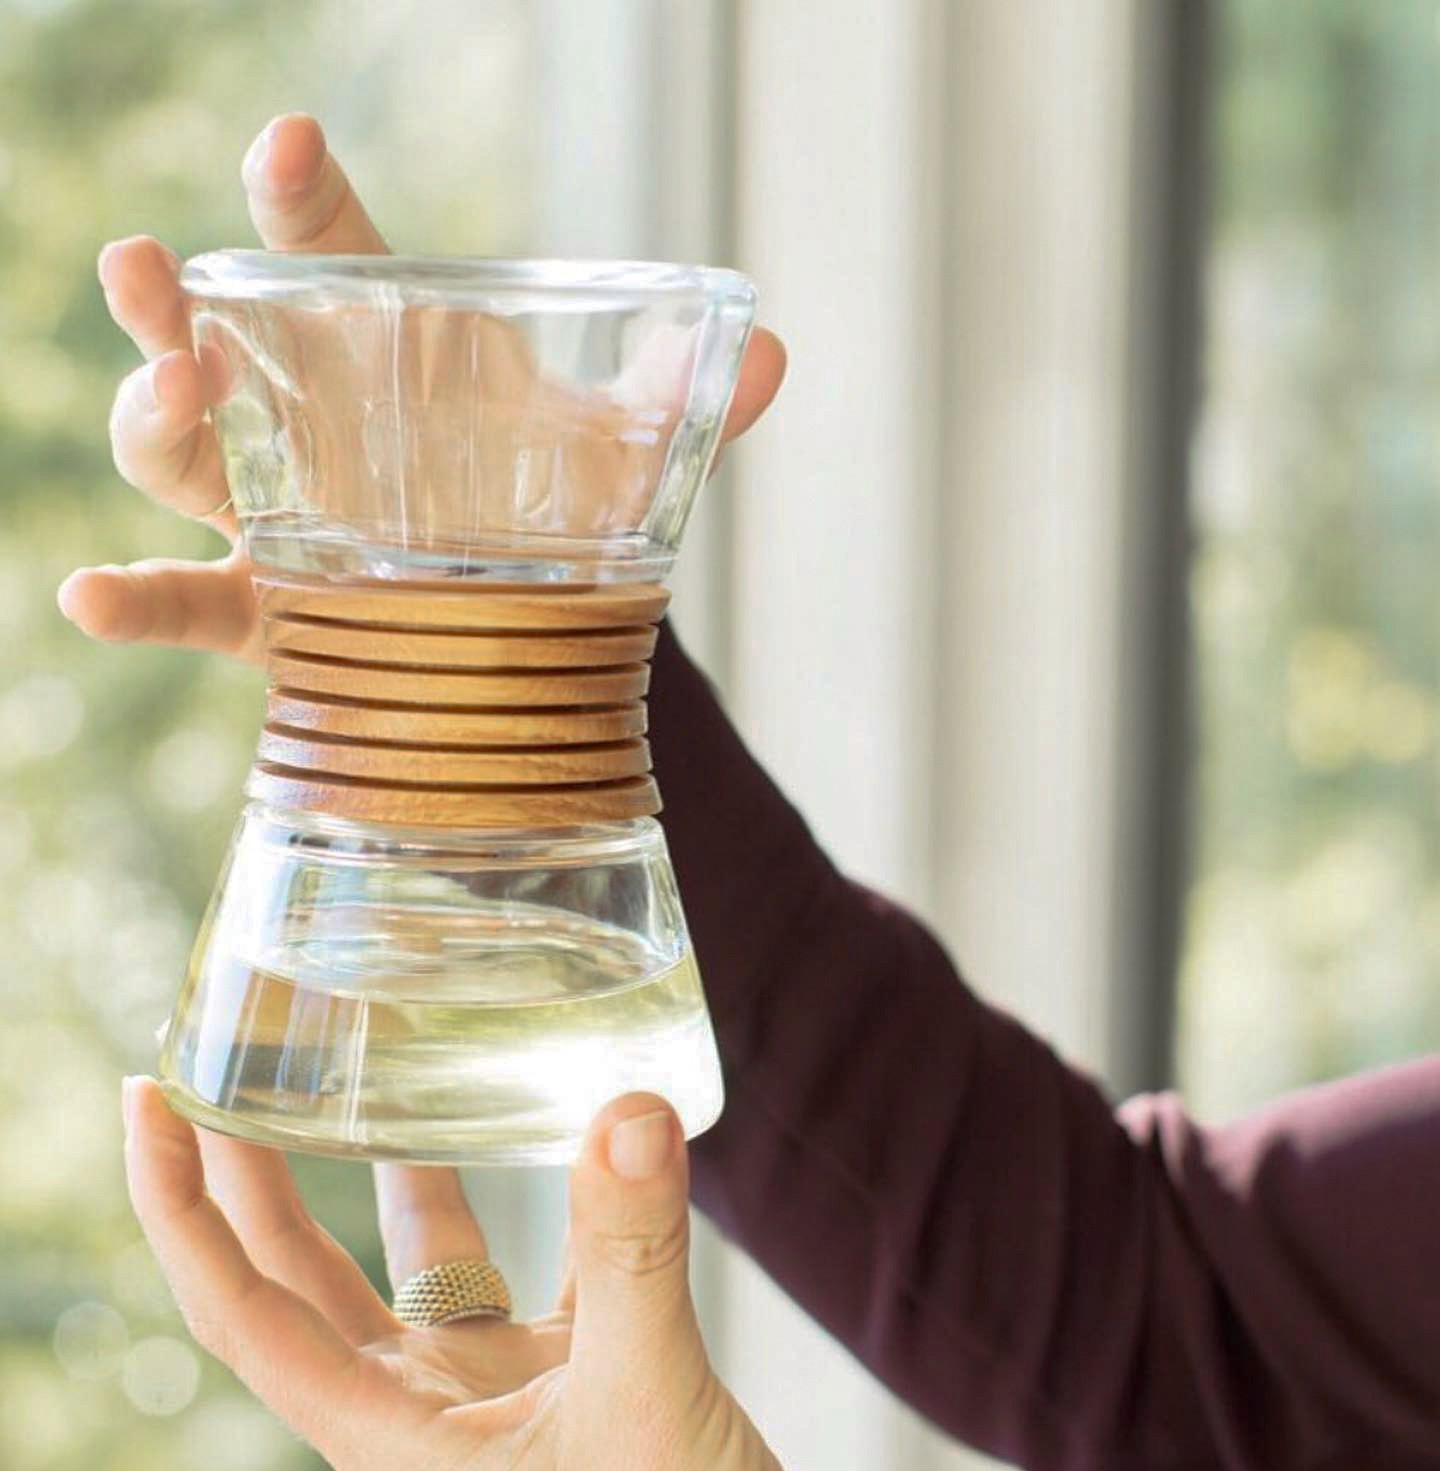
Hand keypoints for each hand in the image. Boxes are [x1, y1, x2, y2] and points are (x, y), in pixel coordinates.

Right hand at [57, 113, 787, 663]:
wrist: (526, 639)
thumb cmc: (547, 520)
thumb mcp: (615, 460)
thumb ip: (681, 405)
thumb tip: (774, 351)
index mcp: (390, 355)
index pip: (329, 254)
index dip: (295, 199)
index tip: (285, 148)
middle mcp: (314, 424)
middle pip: (216, 343)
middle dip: (173, 304)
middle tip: (152, 267)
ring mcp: (278, 518)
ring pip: (183, 458)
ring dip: (154, 419)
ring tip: (171, 400)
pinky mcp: (266, 615)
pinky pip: (187, 602)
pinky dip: (135, 600)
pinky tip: (87, 599)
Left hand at [120, 1077, 854, 1470]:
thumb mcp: (643, 1397)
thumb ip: (631, 1248)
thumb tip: (624, 1112)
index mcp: (390, 1434)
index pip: (242, 1309)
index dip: (181, 1206)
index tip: (151, 1101)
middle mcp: (419, 1411)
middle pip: (302, 1276)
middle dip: (257, 1175)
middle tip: (234, 1067)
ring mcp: (490, 1397)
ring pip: (413, 1269)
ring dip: (388, 1176)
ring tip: (369, 1078)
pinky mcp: (565, 1384)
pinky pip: (531, 1273)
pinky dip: (542, 1207)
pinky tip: (564, 1138)